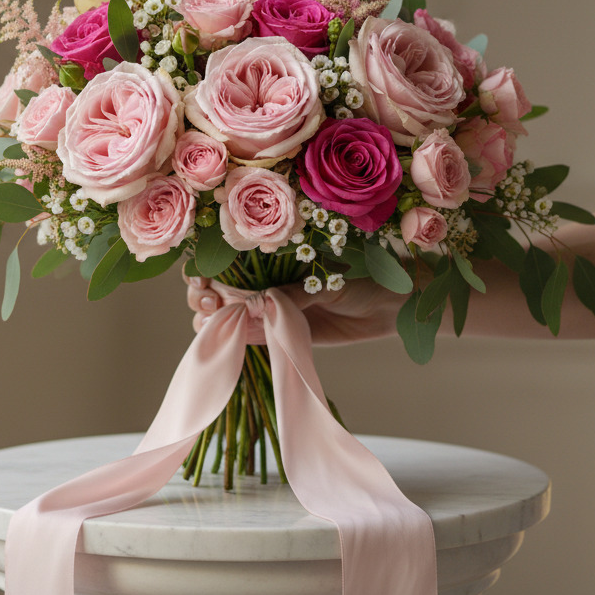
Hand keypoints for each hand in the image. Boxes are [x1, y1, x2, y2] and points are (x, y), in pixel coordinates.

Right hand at [184, 271, 399, 344]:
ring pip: (228, 316)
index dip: (204, 267)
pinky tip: (229, 338)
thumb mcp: (326, 281)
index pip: (223, 258)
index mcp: (272, 255)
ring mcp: (271, 309)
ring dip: (214, 320)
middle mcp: (265, 280)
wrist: (393, 306)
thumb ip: (292, 293)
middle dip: (202, 294)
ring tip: (214, 322)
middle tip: (208, 301)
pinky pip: (252, 337)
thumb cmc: (365, 278)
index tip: (201, 278)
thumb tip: (256, 303)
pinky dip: (237, 339)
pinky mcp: (282, 334)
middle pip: (216, 288)